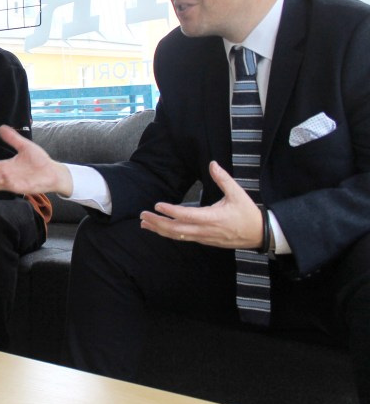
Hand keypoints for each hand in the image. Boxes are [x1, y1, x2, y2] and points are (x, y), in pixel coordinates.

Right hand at [0, 125, 73, 195]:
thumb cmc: (39, 161)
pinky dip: (5, 181)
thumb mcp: (24, 146)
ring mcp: (13, 182)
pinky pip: (10, 186)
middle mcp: (6, 175)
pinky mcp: (22, 187)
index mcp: (5, 167)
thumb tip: (1, 127)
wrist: (54, 172)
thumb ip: (12, 138)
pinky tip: (2, 174)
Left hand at [139, 161, 263, 248]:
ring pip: (178, 235)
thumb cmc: (248, 213)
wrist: (259, 234)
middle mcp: (206, 230)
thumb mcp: (238, 193)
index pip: (187, 215)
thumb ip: (223, 178)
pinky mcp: (204, 240)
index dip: (171, 211)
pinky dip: (170, 234)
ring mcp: (204, 237)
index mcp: (213, 218)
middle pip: (177, 229)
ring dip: (160, 230)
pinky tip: (160, 229)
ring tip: (145, 223)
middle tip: (143, 215)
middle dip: (158, 222)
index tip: (157, 204)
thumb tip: (212, 163)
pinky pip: (184, 238)